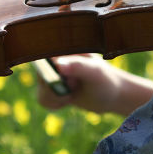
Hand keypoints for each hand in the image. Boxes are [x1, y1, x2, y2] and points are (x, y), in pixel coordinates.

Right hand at [36, 54, 152, 115]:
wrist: (112, 96)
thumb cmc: (106, 80)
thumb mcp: (95, 72)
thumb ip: (78, 66)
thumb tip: (58, 64)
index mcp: (63, 49)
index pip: (42, 58)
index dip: (48, 72)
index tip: (64, 79)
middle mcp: (54, 60)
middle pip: (40, 76)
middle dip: (54, 89)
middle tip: (73, 87)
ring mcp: (52, 74)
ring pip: (41, 90)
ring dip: (55, 98)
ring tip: (72, 94)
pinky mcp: (52, 88)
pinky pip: (42, 99)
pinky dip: (54, 103)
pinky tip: (68, 100)